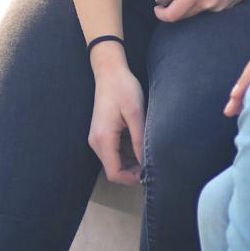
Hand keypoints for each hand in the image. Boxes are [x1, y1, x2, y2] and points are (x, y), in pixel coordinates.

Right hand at [88, 58, 145, 184]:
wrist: (110, 72)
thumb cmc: (123, 89)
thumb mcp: (136, 113)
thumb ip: (140, 139)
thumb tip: (146, 162)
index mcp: (104, 139)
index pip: (114, 173)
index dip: (131, 178)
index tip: (149, 173)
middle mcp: (96, 142)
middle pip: (113, 169)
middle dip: (133, 172)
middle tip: (153, 164)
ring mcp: (97, 138)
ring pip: (114, 161)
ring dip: (130, 163)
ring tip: (149, 154)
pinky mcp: (101, 133)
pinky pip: (113, 151)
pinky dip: (127, 154)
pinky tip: (140, 145)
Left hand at [155, 0, 249, 22]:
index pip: (173, 15)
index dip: (161, 14)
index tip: (158, 6)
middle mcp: (210, 3)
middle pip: (184, 15)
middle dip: (174, 7)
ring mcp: (222, 5)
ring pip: (199, 11)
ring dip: (191, 2)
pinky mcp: (231, 4)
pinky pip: (212, 6)